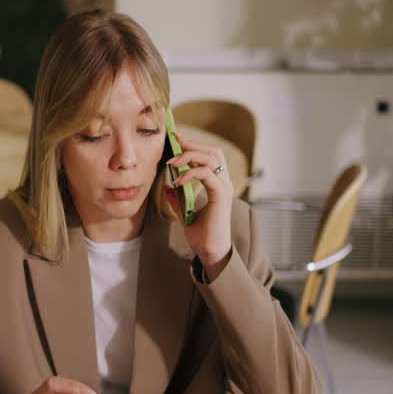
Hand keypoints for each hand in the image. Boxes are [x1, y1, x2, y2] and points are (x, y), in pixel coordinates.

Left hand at [164, 136, 233, 280]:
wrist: (210, 253)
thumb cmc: (202, 236)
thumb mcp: (185, 213)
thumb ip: (178, 199)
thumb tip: (168, 187)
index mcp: (218, 184)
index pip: (209, 156)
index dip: (194, 146)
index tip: (176, 141)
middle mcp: (224, 182)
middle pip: (212, 151)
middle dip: (192, 145)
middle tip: (174, 143)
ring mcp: (224, 187)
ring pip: (211, 158)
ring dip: (190, 155)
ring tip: (173, 162)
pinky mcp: (221, 195)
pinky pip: (206, 174)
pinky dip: (190, 173)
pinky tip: (178, 181)